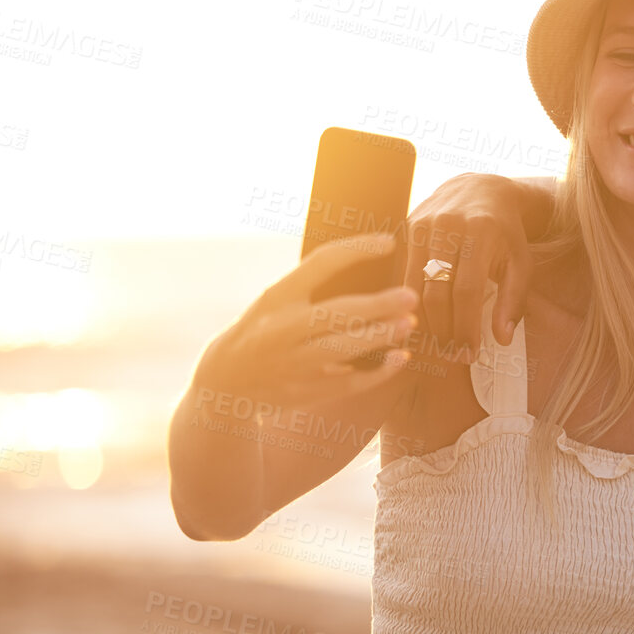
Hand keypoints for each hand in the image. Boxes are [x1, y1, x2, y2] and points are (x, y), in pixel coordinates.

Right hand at [198, 232, 418, 410]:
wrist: (224, 384)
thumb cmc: (263, 331)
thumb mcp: (274, 302)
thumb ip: (312, 289)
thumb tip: (375, 273)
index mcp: (276, 297)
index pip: (320, 263)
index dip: (357, 250)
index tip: (389, 242)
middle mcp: (281, 329)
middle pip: (335, 313)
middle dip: (376, 305)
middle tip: (410, 296)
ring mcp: (293, 363)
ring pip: (343, 349)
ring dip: (380, 336)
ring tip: (409, 323)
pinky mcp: (305, 391)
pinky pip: (350, 383)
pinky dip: (379, 372)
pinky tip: (400, 358)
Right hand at [402, 173, 533, 359]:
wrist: (483, 191)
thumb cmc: (506, 233)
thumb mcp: (521, 263)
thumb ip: (513, 301)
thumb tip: (502, 339)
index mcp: (481, 233)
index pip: (468, 291)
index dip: (466, 327)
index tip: (469, 354)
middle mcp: (449, 225)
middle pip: (438, 292)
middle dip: (445, 330)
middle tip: (453, 355)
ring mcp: (425, 224)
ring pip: (417, 285)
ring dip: (427, 321)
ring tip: (440, 344)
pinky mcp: (410, 227)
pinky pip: (407, 273)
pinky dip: (413, 301)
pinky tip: (424, 322)